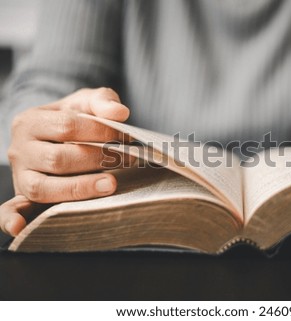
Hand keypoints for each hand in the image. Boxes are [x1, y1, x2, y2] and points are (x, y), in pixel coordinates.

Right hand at [1, 88, 130, 235]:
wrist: (55, 134)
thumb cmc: (74, 119)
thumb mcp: (85, 102)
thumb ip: (102, 101)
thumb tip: (120, 113)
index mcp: (31, 121)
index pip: (68, 126)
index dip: (101, 132)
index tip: (127, 138)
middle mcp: (20, 150)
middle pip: (58, 159)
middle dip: (98, 160)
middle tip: (128, 160)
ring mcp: (21, 176)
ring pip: (44, 188)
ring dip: (80, 188)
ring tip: (111, 184)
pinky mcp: (25, 198)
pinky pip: (12, 210)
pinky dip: (12, 219)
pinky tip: (20, 227)